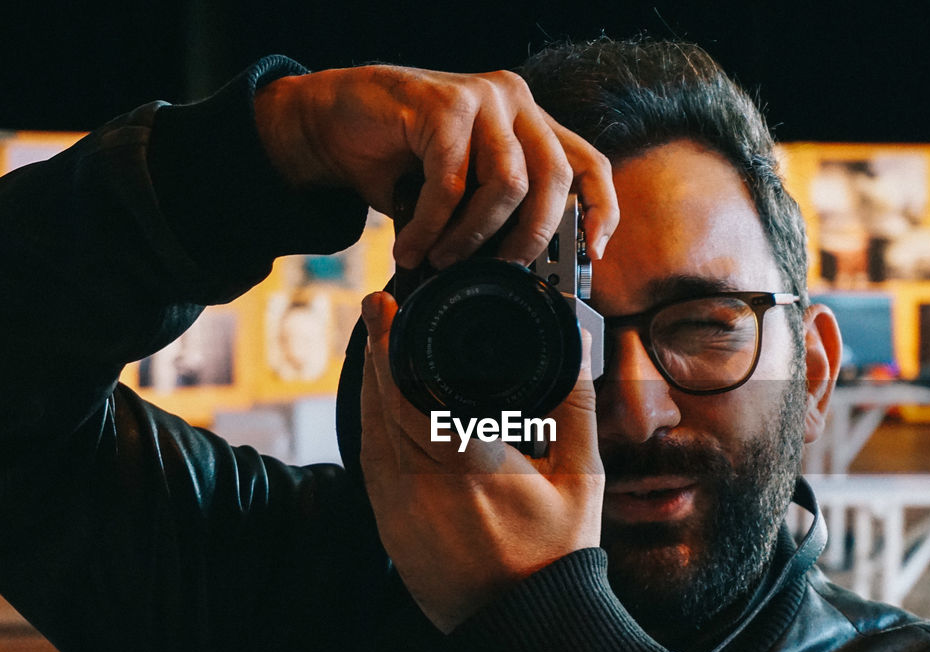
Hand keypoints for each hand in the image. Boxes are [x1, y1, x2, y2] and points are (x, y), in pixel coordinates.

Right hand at [254, 64, 617, 268]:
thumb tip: (526, 275)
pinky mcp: (444, 104)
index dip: (600, 210)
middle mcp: (515, 102)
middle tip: (496, 270)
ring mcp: (482, 98)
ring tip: (441, 259)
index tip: (594, 254)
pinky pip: (453, 183)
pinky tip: (411, 246)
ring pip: (508, 184)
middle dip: (527, 239)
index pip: (587, 164)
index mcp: (529, 123)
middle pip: (554, 181)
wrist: (329, 125)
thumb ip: (496, 213)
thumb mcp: (461, 193)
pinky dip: (433, 226)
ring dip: (473, 237)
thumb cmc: (398, 164)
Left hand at [357, 291, 603, 632]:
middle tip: (377, 310)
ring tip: (377, 348)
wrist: (527, 626)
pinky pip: (370, 466)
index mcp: (472, 469)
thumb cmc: (559, 554)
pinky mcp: (391, 531)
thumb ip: (574, 405)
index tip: (385, 307)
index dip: (390, 346)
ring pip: (369, 434)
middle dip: (376, 352)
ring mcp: (401, 512)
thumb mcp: (582, 477)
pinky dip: (371, 428)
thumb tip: (575, 344)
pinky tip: (379, 407)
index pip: (412, 395)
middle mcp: (425, 488)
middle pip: (382, 406)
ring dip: (369, 387)